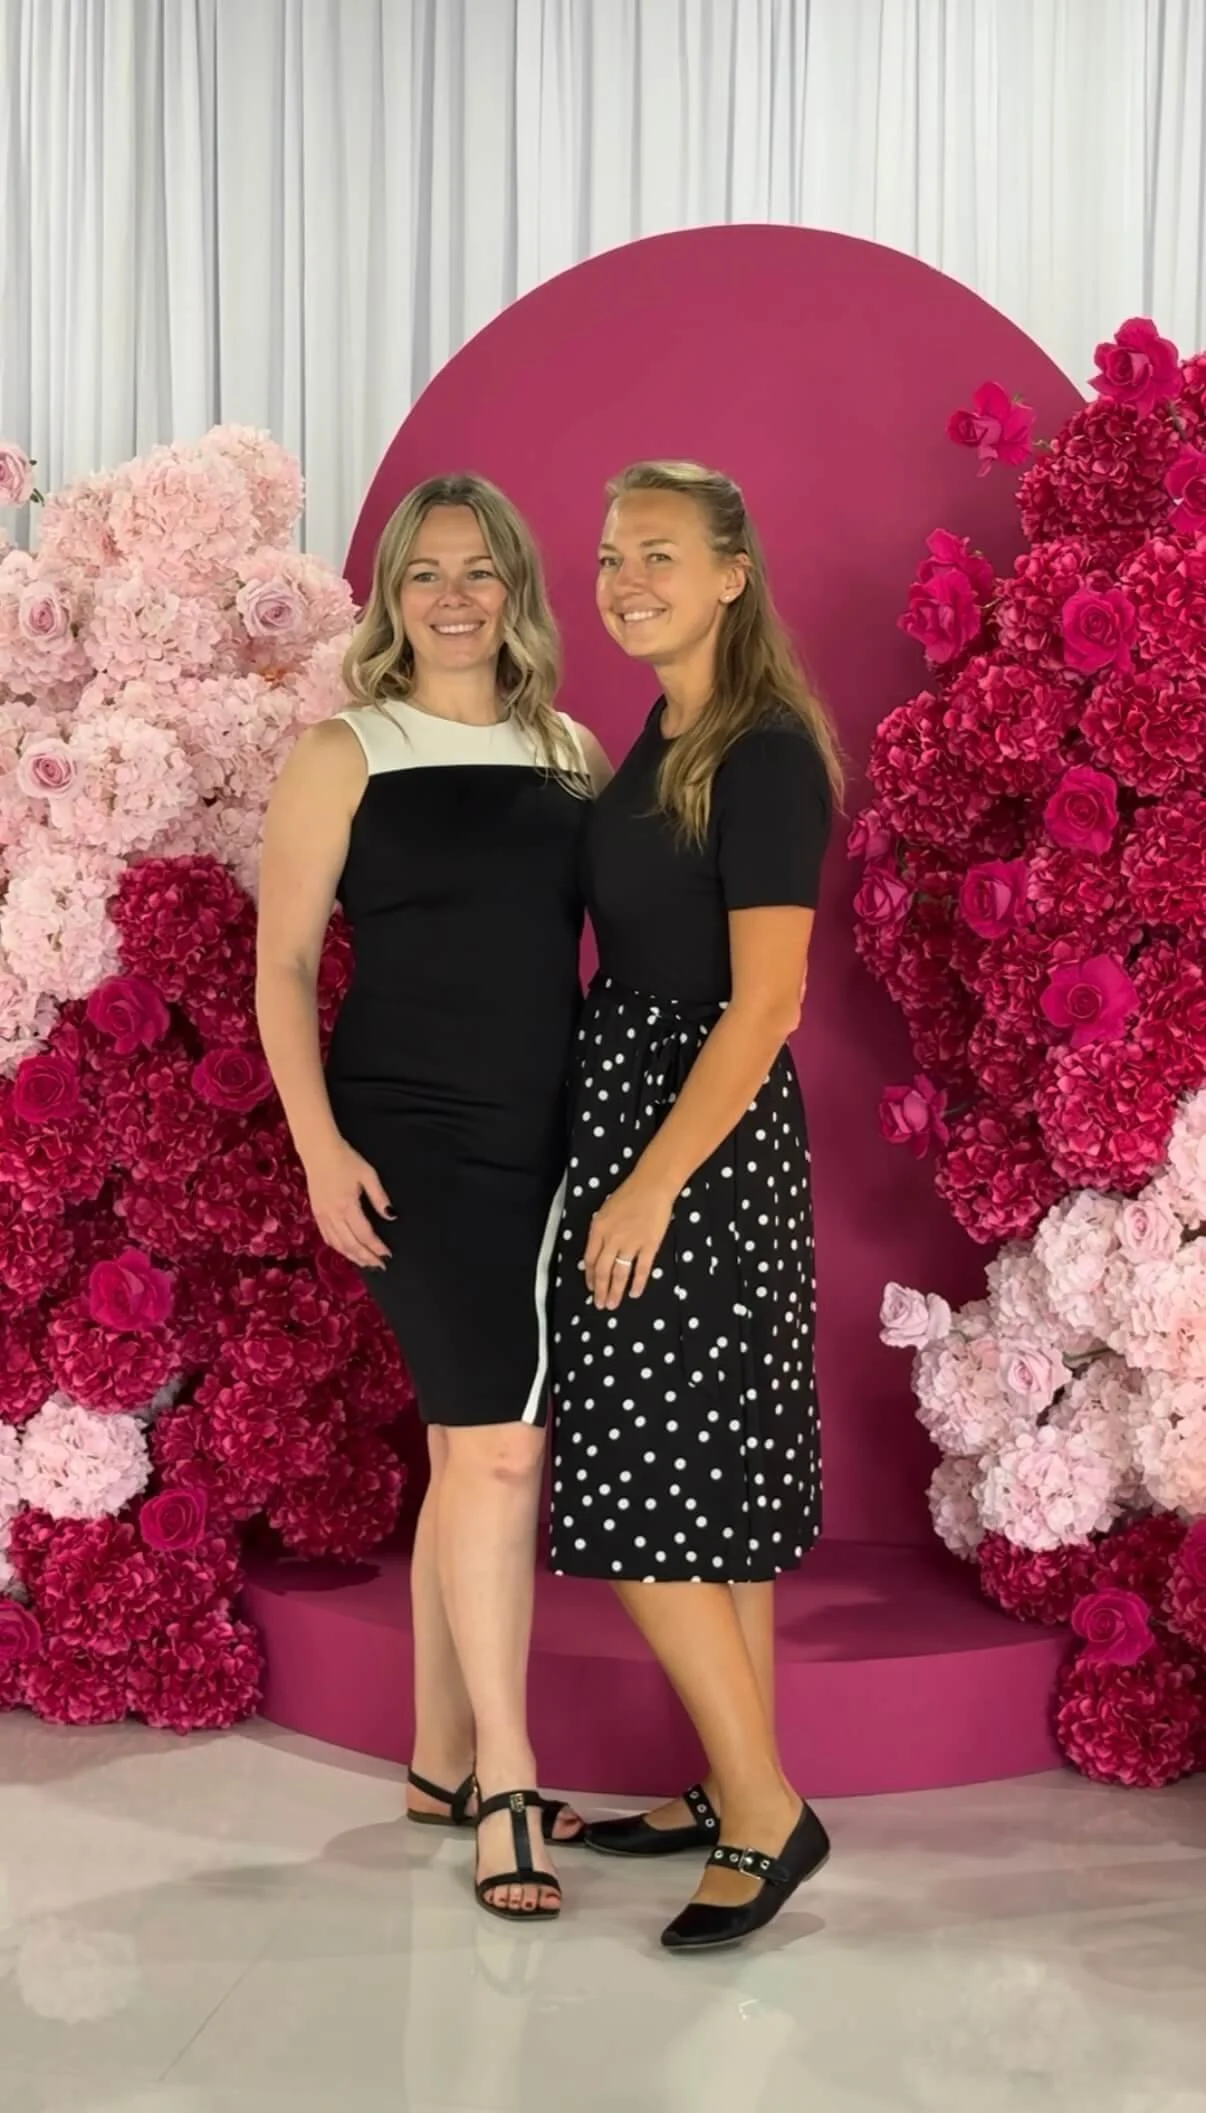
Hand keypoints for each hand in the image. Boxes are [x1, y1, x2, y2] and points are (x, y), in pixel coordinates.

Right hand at [305, 1138, 392, 1268]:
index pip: (364, 1234)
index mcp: (347, 1205)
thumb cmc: (345, 1159)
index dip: (376, 1247)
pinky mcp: (316, 1214)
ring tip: (366, 1264)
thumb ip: (379, 1197)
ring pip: (338, 1245)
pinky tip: (346, 1252)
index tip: (387, 1254)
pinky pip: (327, 1238)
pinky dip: (338, 1248)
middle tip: (380, 1265)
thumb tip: (391, 1216)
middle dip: (366, 1257)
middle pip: (351, 1244)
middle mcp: (333, 1215)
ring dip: (353, 1257)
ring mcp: (323, 1216)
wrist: (318, 1151)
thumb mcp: (368, 1174)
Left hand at [584, 1173, 674, 1308]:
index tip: (591, 1288)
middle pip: (603, 1271)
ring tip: (613, 1305)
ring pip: (620, 1273)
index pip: (590, 1259)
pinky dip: (637, 1283)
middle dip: (600, 1290)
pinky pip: (641, 1269)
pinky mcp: (649, 1246)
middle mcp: (612, 1239)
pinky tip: (634, 1293)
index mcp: (598, 1229)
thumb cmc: (628, 1195)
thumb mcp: (605, 1212)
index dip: (590, 1276)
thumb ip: (600, 1233)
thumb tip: (597, 1254)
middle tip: (600, 1304)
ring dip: (615, 1291)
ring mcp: (631, 1243)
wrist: (652, 1186)